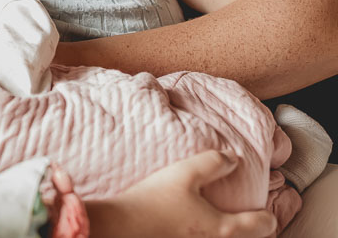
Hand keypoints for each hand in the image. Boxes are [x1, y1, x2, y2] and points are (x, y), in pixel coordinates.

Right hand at [86, 151, 276, 237]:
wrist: (122, 228)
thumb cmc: (154, 201)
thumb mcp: (183, 173)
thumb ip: (212, 163)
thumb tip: (233, 159)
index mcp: (222, 227)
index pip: (260, 226)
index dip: (267, 218)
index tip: (267, 214)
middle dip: (251, 232)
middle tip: (248, 223)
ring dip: (227, 235)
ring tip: (219, 226)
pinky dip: (206, 236)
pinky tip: (192, 229)